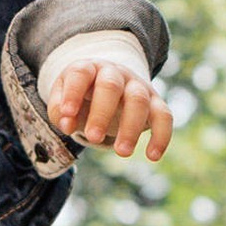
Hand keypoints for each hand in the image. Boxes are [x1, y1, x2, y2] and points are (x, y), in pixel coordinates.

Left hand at [47, 60, 172, 160]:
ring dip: (131, 127)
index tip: (68, 114)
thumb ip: (60, 111)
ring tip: (122, 152)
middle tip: (93, 138)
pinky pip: (164, 115)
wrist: (110, 86)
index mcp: (89, 69)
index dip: (73, 92)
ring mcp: (138, 86)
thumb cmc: (82, 97)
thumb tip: (67, 125)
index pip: (81, 74)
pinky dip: (161, 135)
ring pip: (139, 100)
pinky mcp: (155, 102)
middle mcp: (115, 73)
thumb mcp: (64, 100)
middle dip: (102, 112)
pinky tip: (153, 156)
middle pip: (111, 86)